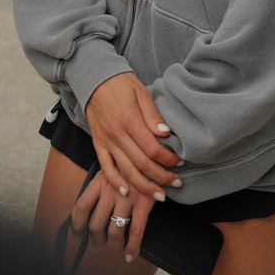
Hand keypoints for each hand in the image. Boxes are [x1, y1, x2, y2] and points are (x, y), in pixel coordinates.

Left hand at [70, 170, 154, 262]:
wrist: (153, 153)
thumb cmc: (130, 162)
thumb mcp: (111, 167)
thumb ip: (101, 185)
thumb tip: (92, 207)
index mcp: (99, 181)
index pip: (81, 206)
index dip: (76, 225)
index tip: (77, 235)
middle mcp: (110, 190)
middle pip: (95, 224)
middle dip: (96, 239)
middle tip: (100, 241)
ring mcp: (127, 198)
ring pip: (114, 231)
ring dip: (113, 244)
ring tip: (116, 246)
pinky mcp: (143, 203)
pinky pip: (135, 232)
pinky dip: (132, 248)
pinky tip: (129, 256)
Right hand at [85, 71, 183, 202]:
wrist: (94, 78)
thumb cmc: (121, 83)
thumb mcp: (141, 92)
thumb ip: (153, 115)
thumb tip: (165, 133)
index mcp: (130, 120)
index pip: (153, 149)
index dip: (168, 159)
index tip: (180, 162)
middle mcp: (117, 134)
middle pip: (142, 164)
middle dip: (162, 177)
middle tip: (176, 183)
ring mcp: (107, 141)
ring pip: (127, 171)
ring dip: (144, 186)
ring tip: (159, 196)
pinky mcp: (98, 143)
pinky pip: (106, 167)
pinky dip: (115, 182)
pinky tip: (126, 192)